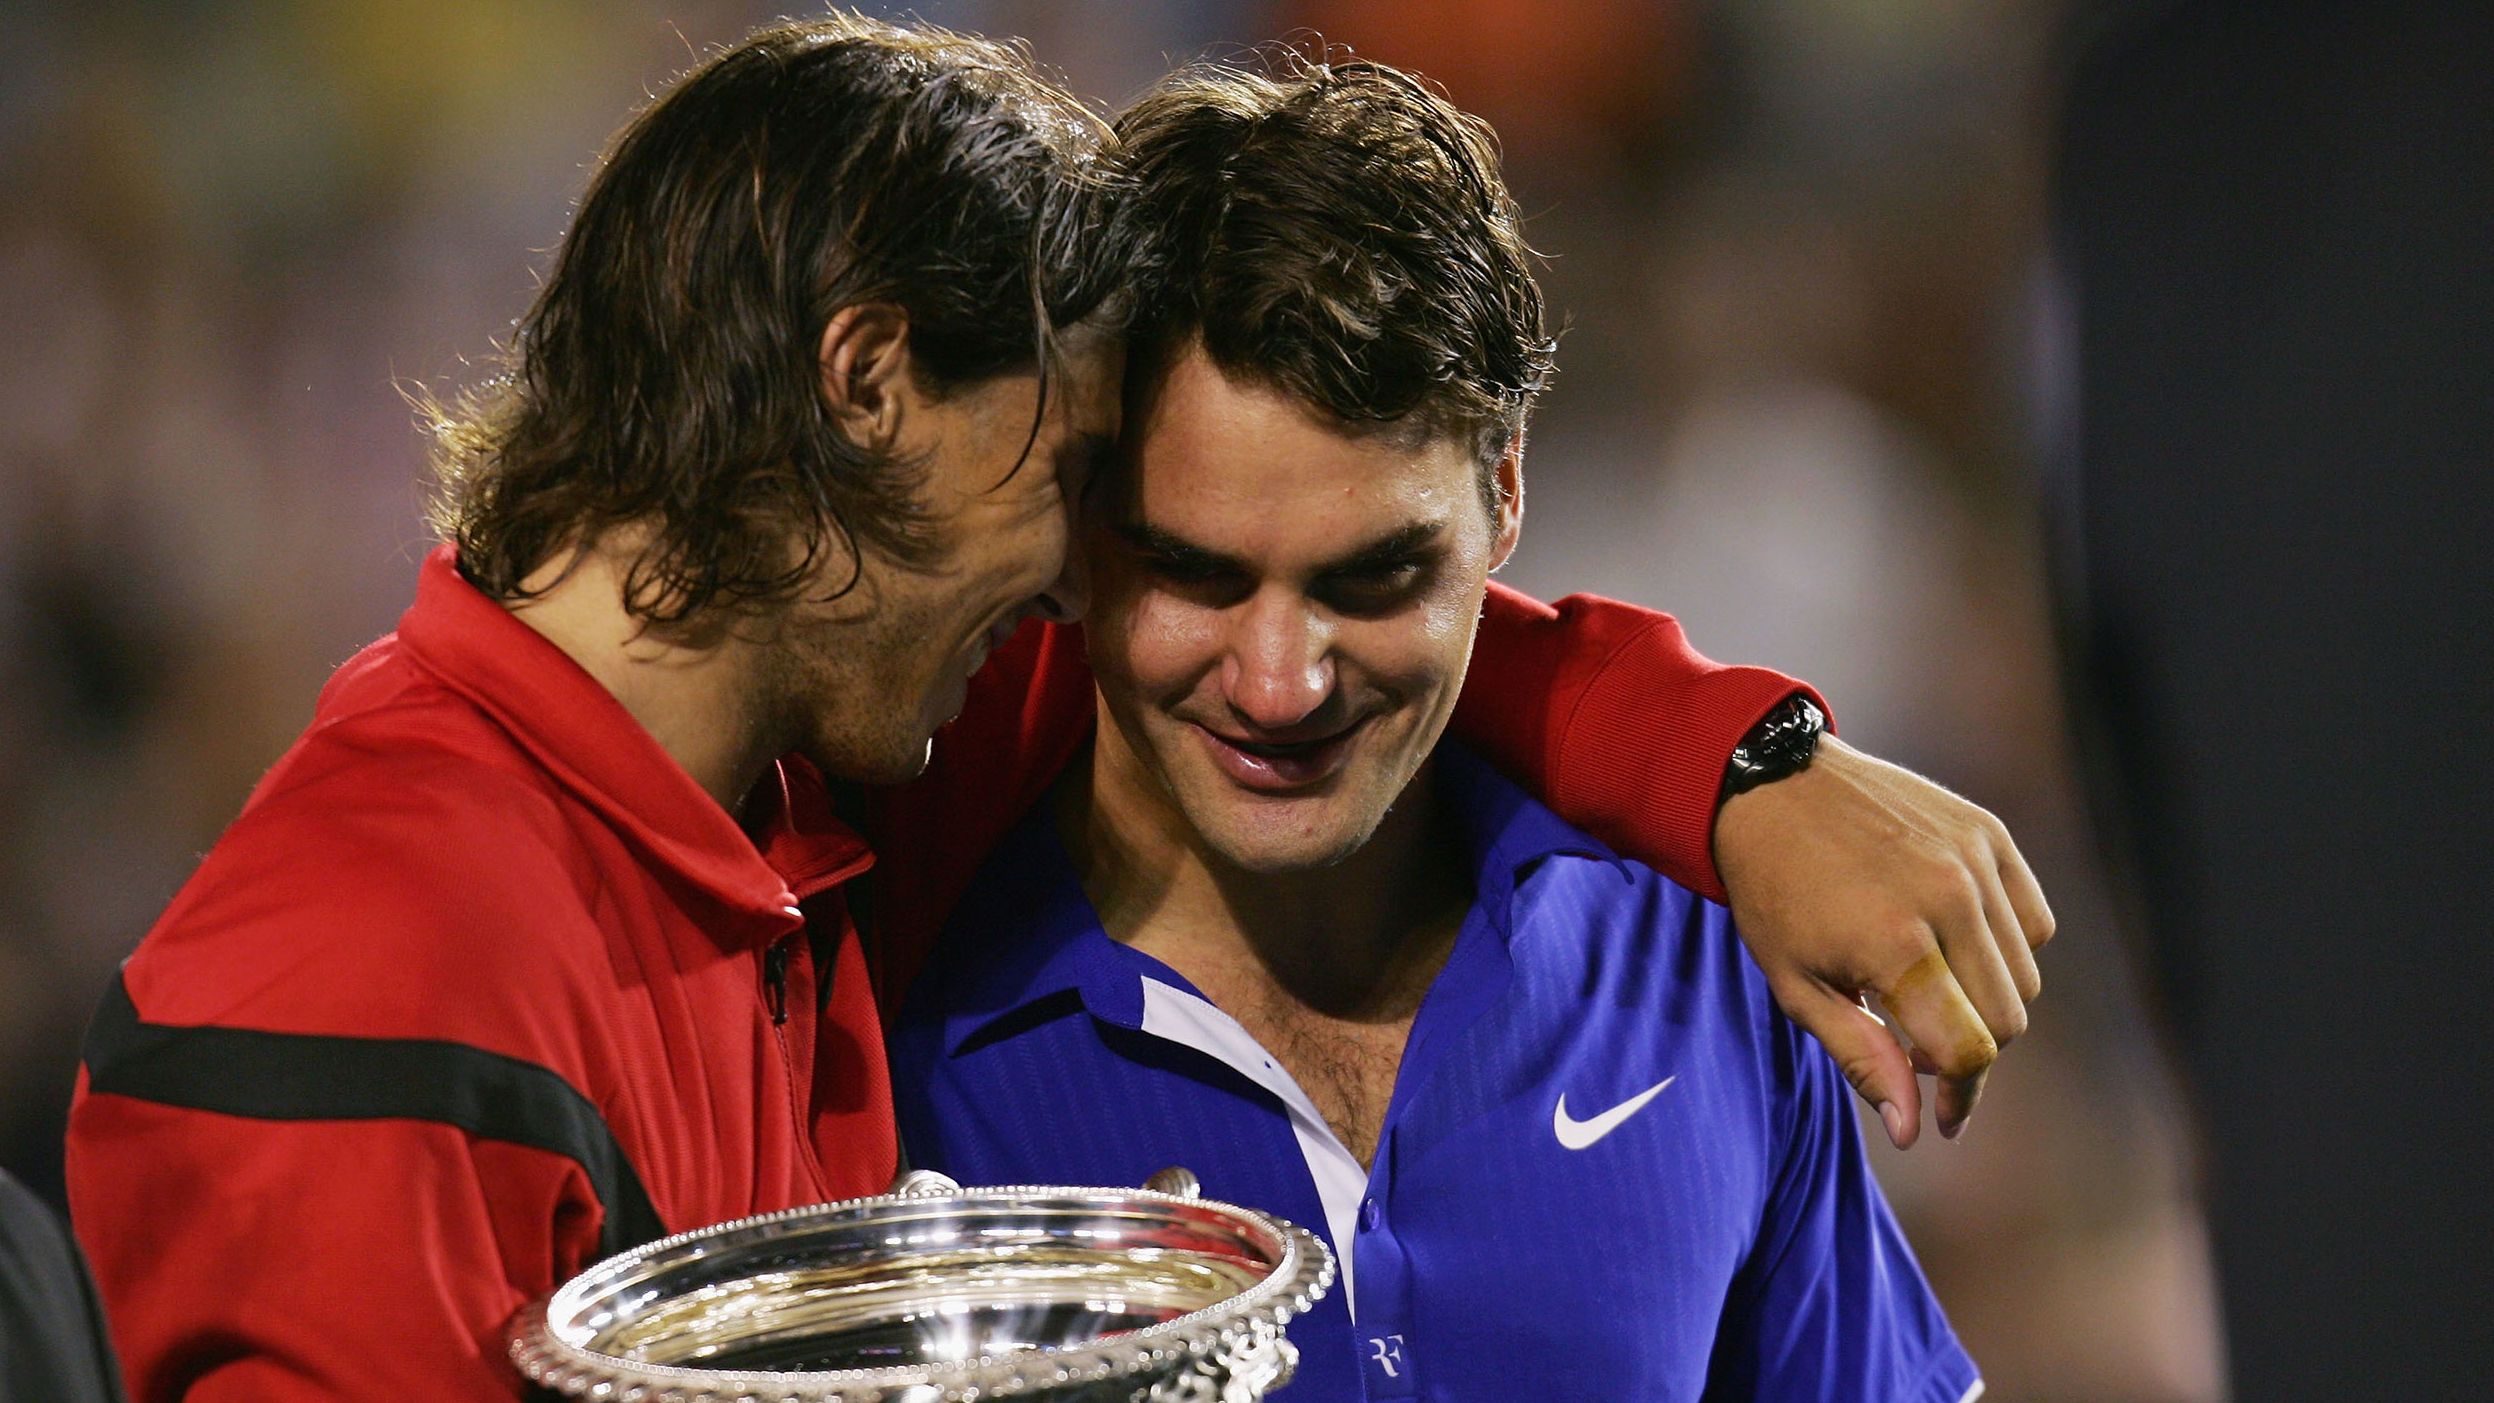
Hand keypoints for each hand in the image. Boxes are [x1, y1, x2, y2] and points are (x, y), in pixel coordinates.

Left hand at [1711, 736, 2052, 1147]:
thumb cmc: (1773, 891)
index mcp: (1896, 945)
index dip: (1960, 1095)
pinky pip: (2034, 922)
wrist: (1770, 784)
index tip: (1942, 1116)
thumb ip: (1861, 1057)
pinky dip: (2007, 948)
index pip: (1971, 1050)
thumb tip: (1913, 1130)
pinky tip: (1954, 943)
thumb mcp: (1796, 984)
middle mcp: (1949, 899)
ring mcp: (1975, 861)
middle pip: (2007, 1020)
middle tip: (1916, 1046)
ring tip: (1926, 989)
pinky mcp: (1989, 834)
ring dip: (1986, 1001)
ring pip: (2025, 976)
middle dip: (1969, 1052)